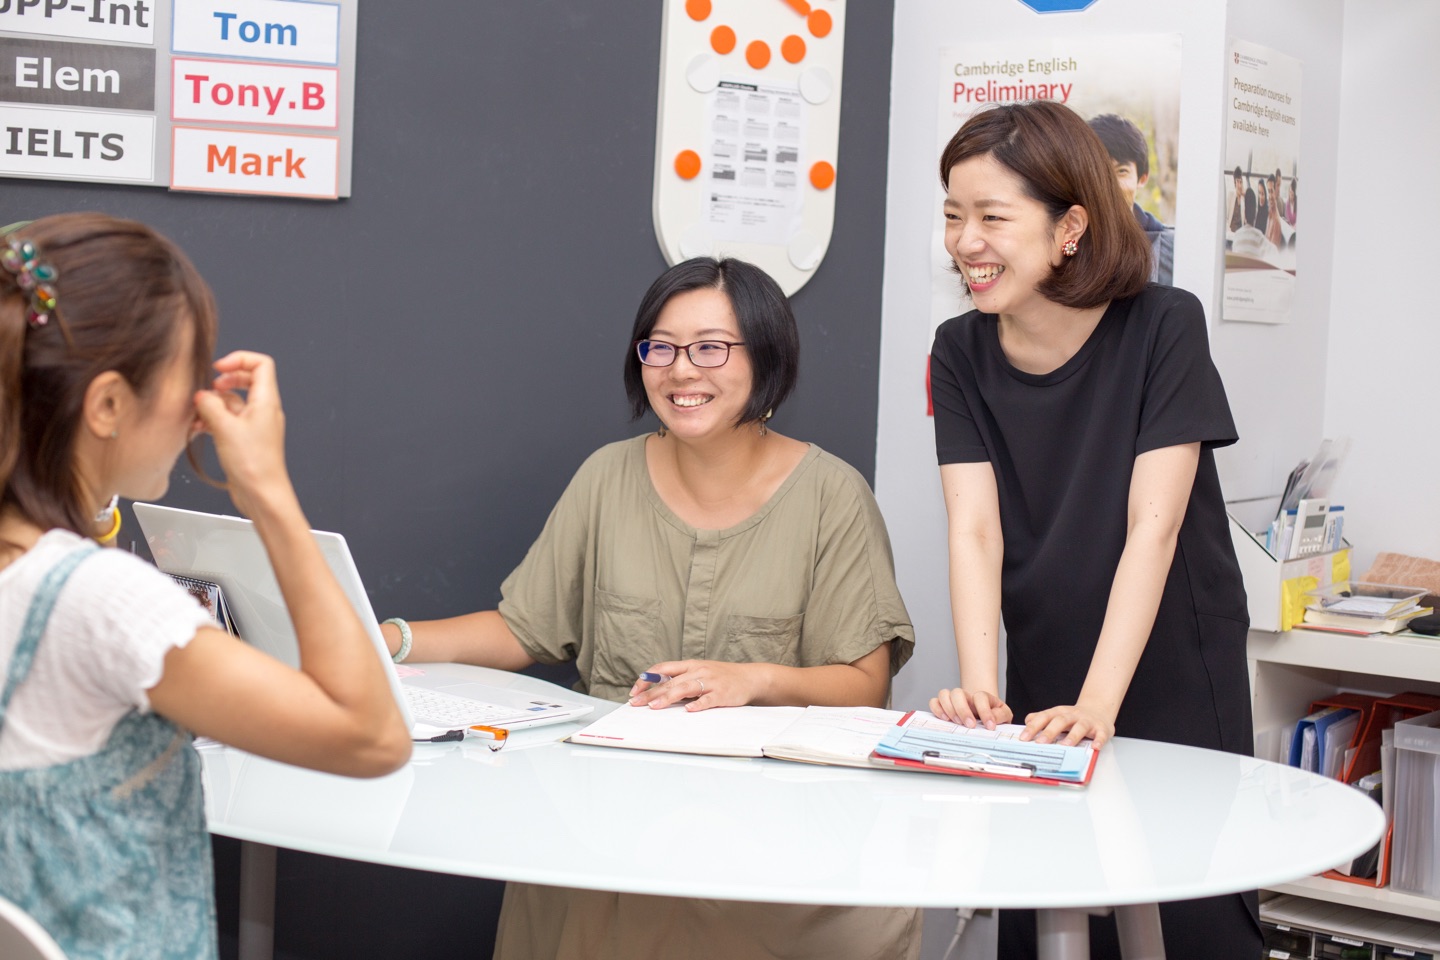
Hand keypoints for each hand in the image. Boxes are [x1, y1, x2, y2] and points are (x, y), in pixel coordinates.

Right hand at [193, 351, 293, 517]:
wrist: (262, 495)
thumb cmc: (254, 465)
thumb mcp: (225, 428)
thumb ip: (210, 406)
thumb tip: (201, 396)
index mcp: (266, 401)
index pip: (261, 364)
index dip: (239, 360)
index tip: (217, 368)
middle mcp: (264, 410)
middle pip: (247, 380)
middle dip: (224, 382)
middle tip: (208, 389)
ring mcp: (255, 425)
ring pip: (234, 403)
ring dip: (214, 405)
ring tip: (197, 414)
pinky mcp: (246, 439)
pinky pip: (229, 421)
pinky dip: (214, 420)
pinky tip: (199, 428)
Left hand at [628, 660, 763, 711]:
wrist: (750, 677)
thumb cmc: (722, 677)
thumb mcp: (700, 672)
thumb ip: (681, 680)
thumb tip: (658, 691)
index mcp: (691, 665)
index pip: (663, 669)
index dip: (647, 679)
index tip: (635, 691)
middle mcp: (698, 671)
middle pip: (670, 681)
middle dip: (651, 693)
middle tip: (636, 703)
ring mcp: (710, 682)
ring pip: (685, 688)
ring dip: (668, 697)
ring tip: (654, 707)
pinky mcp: (722, 693)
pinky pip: (708, 699)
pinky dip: (698, 705)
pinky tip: (688, 710)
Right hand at [929, 687, 1011, 728]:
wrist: (987, 713)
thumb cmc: (994, 714)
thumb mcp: (1004, 715)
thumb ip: (1001, 715)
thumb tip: (992, 720)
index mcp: (982, 697)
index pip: (980, 697)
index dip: (985, 711)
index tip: (990, 726)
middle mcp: (966, 696)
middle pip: (957, 693)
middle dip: (962, 710)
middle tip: (970, 725)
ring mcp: (953, 700)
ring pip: (944, 694)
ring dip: (949, 709)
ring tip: (957, 723)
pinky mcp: (944, 707)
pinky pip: (934, 702)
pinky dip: (937, 709)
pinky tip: (945, 719)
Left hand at [1020, 703, 1113, 748]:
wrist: (1098, 710)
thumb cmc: (1074, 717)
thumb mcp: (1057, 714)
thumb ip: (1042, 718)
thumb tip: (1026, 722)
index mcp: (1059, 712)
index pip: (1044, 717)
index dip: (1033, 727)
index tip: (1023, 738)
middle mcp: (1072, 715)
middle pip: (1060, 721)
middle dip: (1049, 732)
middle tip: (1040, 743)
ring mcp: (1087, 721)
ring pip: (1079, 727)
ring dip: (1072, 736)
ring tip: (1065, 746)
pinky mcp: (1101, 728)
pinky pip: (1101, 734)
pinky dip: (1099, 740)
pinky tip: (1095, 747)